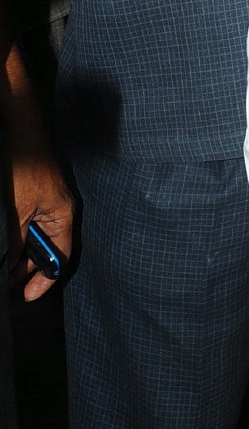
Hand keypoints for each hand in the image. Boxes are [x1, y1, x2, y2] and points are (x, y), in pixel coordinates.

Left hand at [11, 151, 72, 301]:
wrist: (21, 132)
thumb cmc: (26, 166)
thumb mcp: (18, 210)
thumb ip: (15, 241)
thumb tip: (8, 269)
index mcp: (63, 216)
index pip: (60, 257)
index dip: (45, 280)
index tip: (27, 296)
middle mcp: (57, 212)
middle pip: (45, 250)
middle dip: (25, 269)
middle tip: (6, 282)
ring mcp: (44, 204)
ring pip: (32, 238)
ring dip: (17, 252)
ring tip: (2, 264)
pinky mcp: (32, 197)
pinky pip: (25, 225)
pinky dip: (14, 237)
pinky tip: (4, 242)